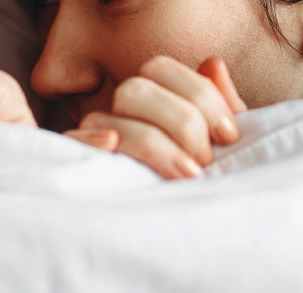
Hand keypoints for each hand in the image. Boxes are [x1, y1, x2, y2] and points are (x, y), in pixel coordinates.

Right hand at [63, 56, 245, 179]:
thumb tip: (213, 64)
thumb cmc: (209, 187)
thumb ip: (223, 106)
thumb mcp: (224, 148)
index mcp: (152, 100)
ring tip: (186, 175)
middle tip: (205, 160)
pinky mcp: (80, 168)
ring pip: (108, 118)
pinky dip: (92, 140)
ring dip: (153, 144)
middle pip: (135, 90)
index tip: (228, 135)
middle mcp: (120, 115)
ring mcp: (97, 141)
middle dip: (181, 121)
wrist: (190, 237)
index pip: (159, 68)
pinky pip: (73, 143)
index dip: (200, 95)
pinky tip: (114, 147)